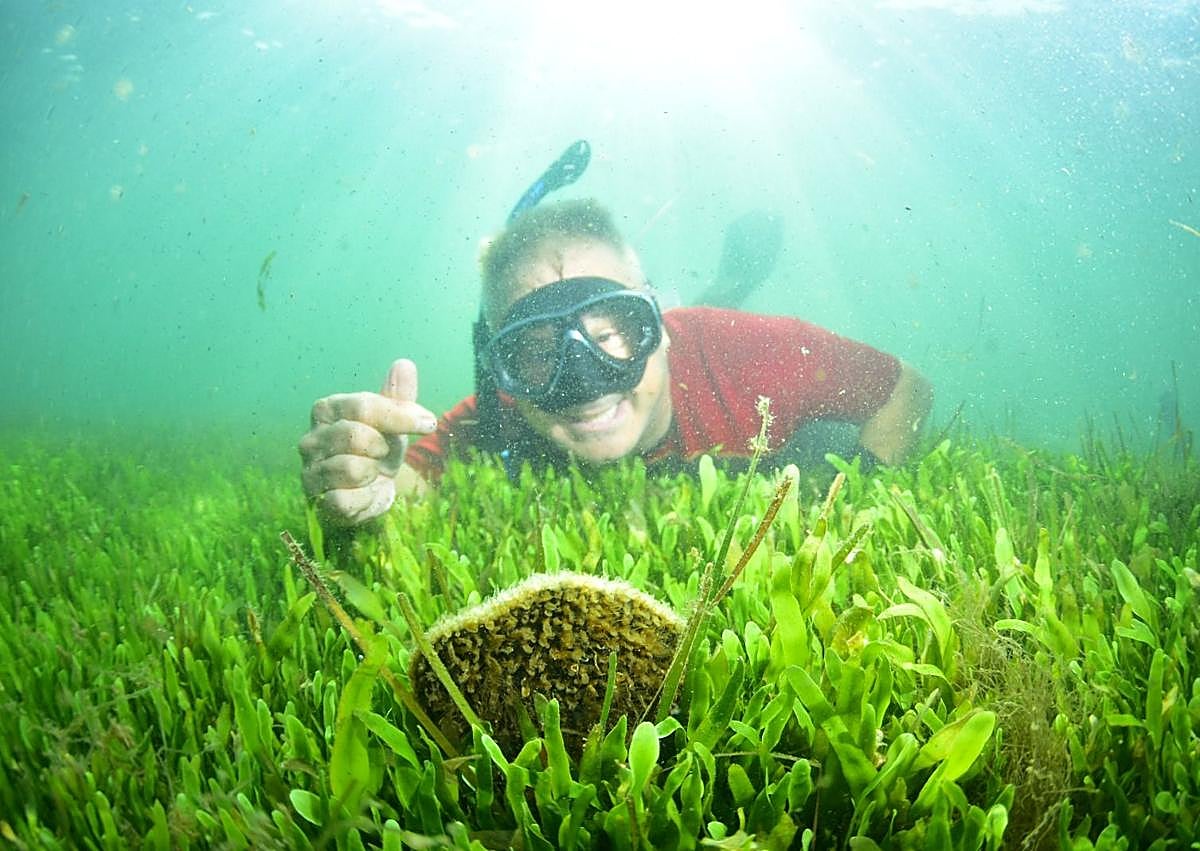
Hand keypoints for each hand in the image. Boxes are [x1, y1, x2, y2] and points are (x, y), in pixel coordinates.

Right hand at [298, 359, 435, 526]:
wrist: (368, 491)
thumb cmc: (378, 449)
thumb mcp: (394, 422)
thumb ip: (398, 396)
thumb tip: (404, 364)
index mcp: (327, 409)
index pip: (364, 405)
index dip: (401, 415)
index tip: (429, 423)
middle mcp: (311, 438)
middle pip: (357, 436)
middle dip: (382, 447)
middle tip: (382, 454)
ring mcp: (309, 470)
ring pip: (352, 469)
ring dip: (372, 474)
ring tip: (369, 473)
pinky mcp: (315, 500)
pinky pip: (345, 499)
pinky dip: (365, 498)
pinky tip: (364, 493)